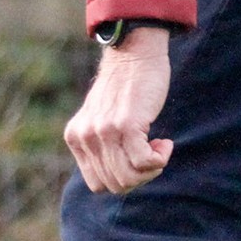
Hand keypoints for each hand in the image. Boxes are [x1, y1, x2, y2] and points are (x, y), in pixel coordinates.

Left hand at [64, 27, 173, 193]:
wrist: (133, 54)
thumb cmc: (124, 88)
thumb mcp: (100, 119)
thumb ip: (99, 144)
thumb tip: (118, 180)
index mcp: (75, 138)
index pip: (98, 184)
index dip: (122, 179)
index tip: (134, 160)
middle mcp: (85, 137)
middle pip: (115, 185)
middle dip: (140, 177)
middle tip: (151, 153)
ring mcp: (103, 132)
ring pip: (129, 178)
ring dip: (152, 169)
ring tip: (158, 146)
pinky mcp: (126, 125)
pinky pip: (145, 163)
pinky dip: (160, 158)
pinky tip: (164, 142)